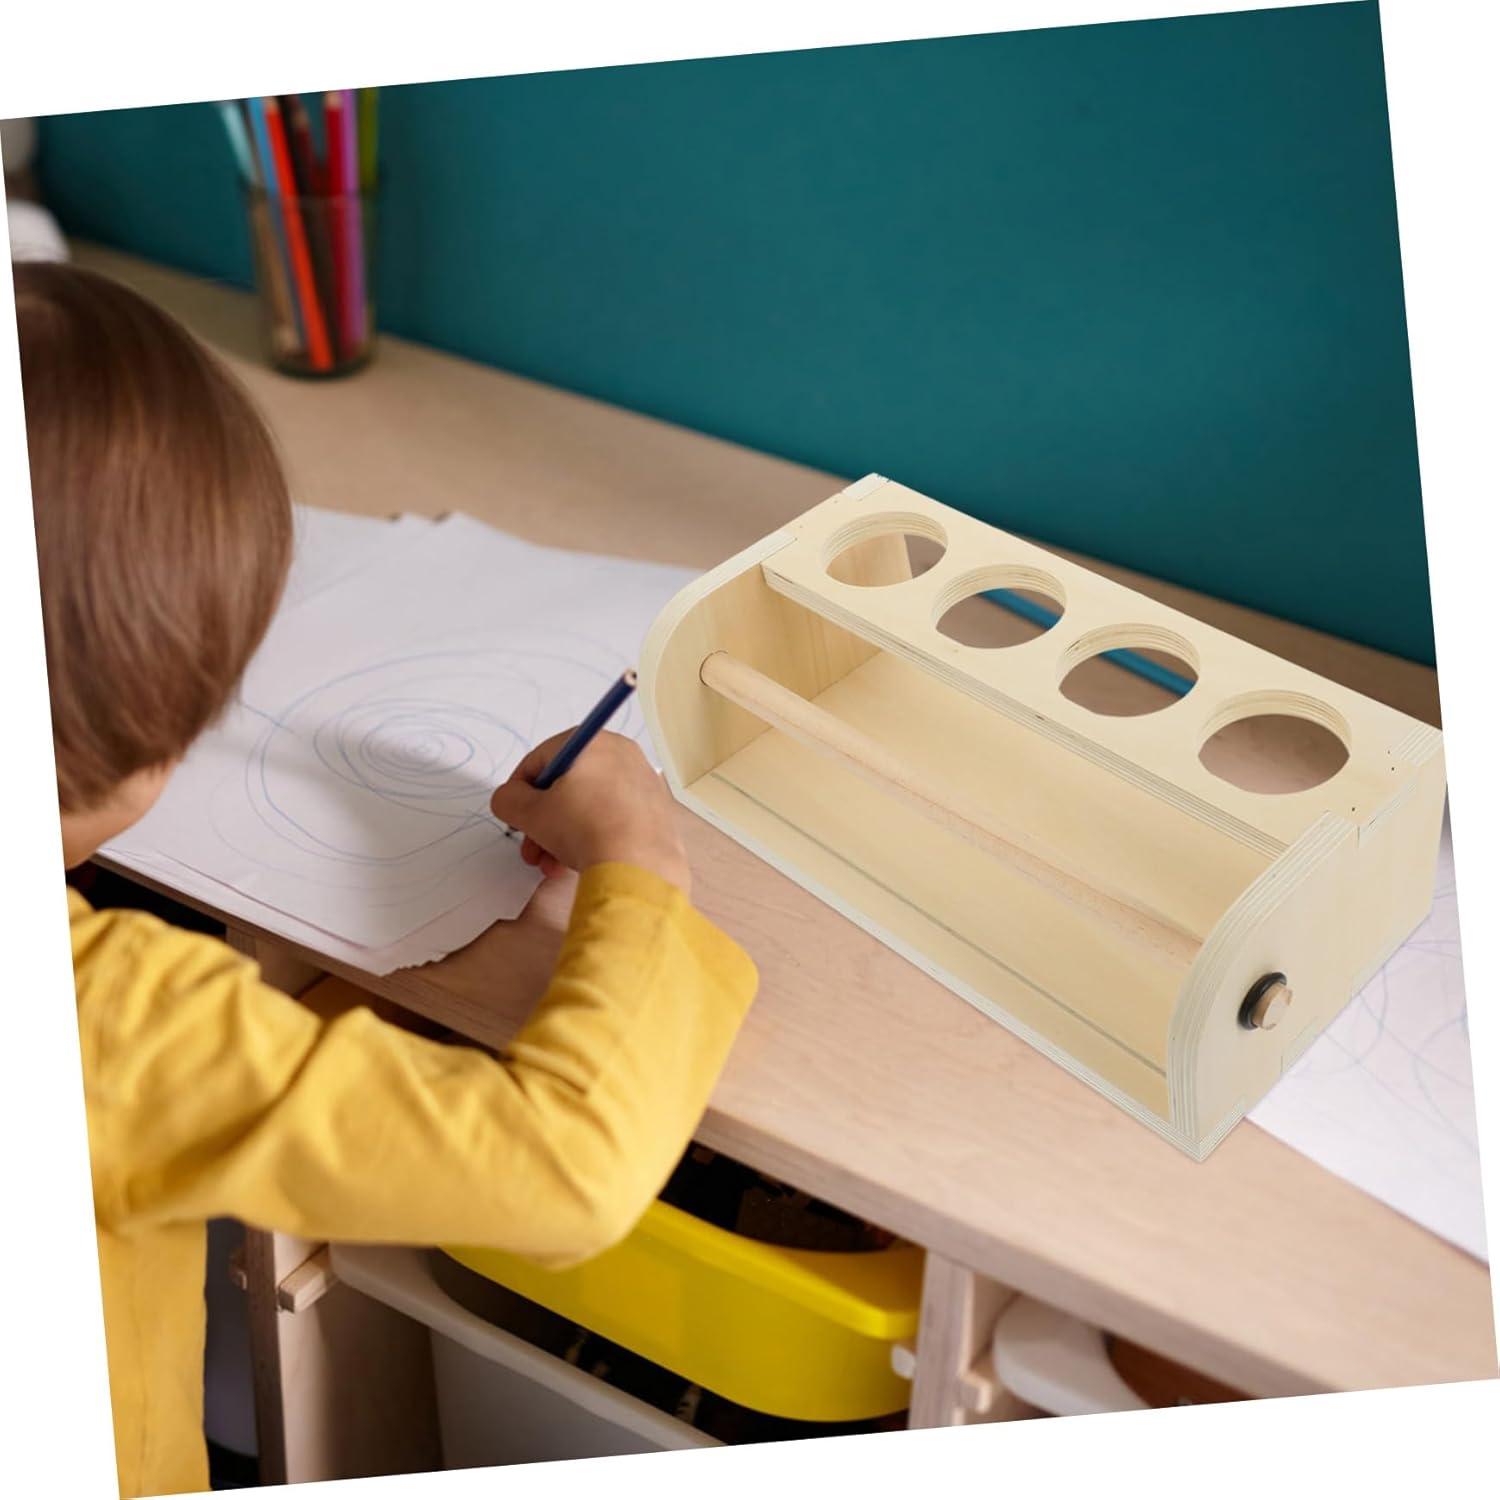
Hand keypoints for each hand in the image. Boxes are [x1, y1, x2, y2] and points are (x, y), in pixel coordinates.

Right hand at [489, 731, 690, 895]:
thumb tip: (510, 798)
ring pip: (589, 805)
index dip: (519, 789)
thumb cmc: (582, 828)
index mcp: (592, 742)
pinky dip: (594, 836)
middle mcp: (622, 754)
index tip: (513, 815)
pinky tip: (581, 864)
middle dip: (542, 822)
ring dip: (563, 836)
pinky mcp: (658, 811)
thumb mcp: (530, 813)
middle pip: (567, 785)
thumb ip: (509, 799)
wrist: (640, 865)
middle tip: (531, 850)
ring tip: (551, 866)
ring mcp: (644, 782)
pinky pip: (614, 818)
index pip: (542, 758)